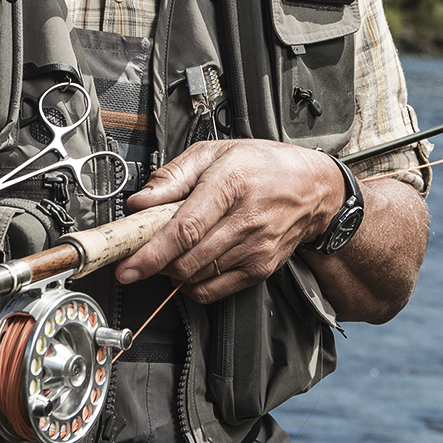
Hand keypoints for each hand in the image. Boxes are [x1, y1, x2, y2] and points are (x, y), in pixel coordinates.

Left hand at [117, 139, 341, 302]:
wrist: (315, 188)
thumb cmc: (264, 165)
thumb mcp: (215, 152)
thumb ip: (173, 176)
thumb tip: (140, 201)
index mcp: (230, 184)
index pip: (185, 229)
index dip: (151, 252)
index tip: (127, 266)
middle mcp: (245, 221)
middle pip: (187, 259)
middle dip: (155, 263)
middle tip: (142, 252)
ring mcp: (255, 249)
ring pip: (196, 276)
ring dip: (173, 271)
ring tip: (172, 251)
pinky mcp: (260, 269)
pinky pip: (214, 291)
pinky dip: (192, 285)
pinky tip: (189, 266)